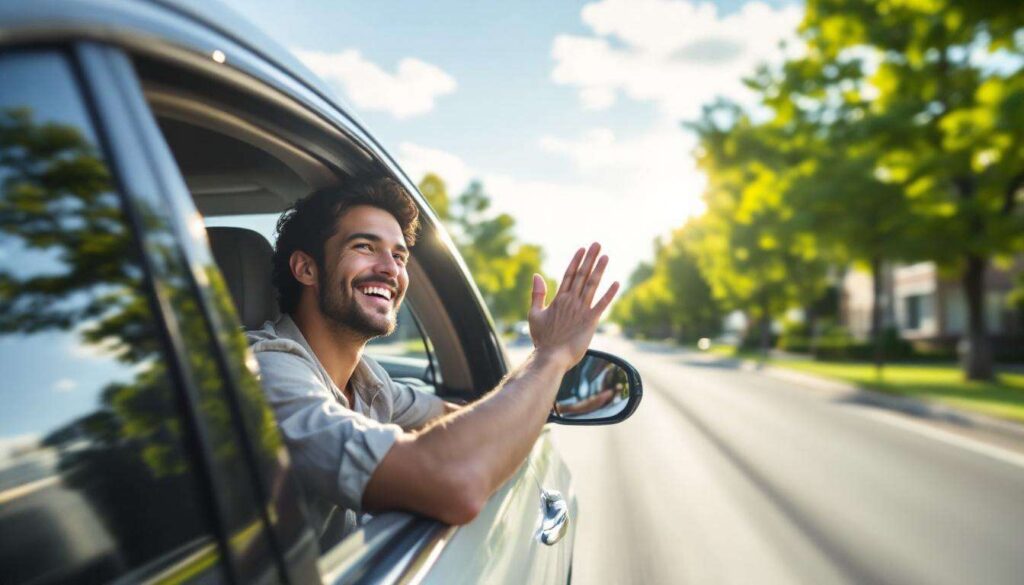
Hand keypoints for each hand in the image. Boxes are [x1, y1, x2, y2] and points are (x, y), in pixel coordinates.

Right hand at [528, 243, 618, 371]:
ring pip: (592, 285)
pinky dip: (610, 294)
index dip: (576, 261)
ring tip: (605, 256)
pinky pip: (602, 304)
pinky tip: (617, 283)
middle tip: (597, 244)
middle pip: (582, 275)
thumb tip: (537, 275)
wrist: (551, 357)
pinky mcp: (591, 321)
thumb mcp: (534, 314)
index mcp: (559, 298)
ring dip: (599, 270)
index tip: (582, 249)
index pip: (569, 274)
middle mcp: (571, 301)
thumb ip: (537, 294)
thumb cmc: (542, 339)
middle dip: (590, 258)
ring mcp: (582, 310)